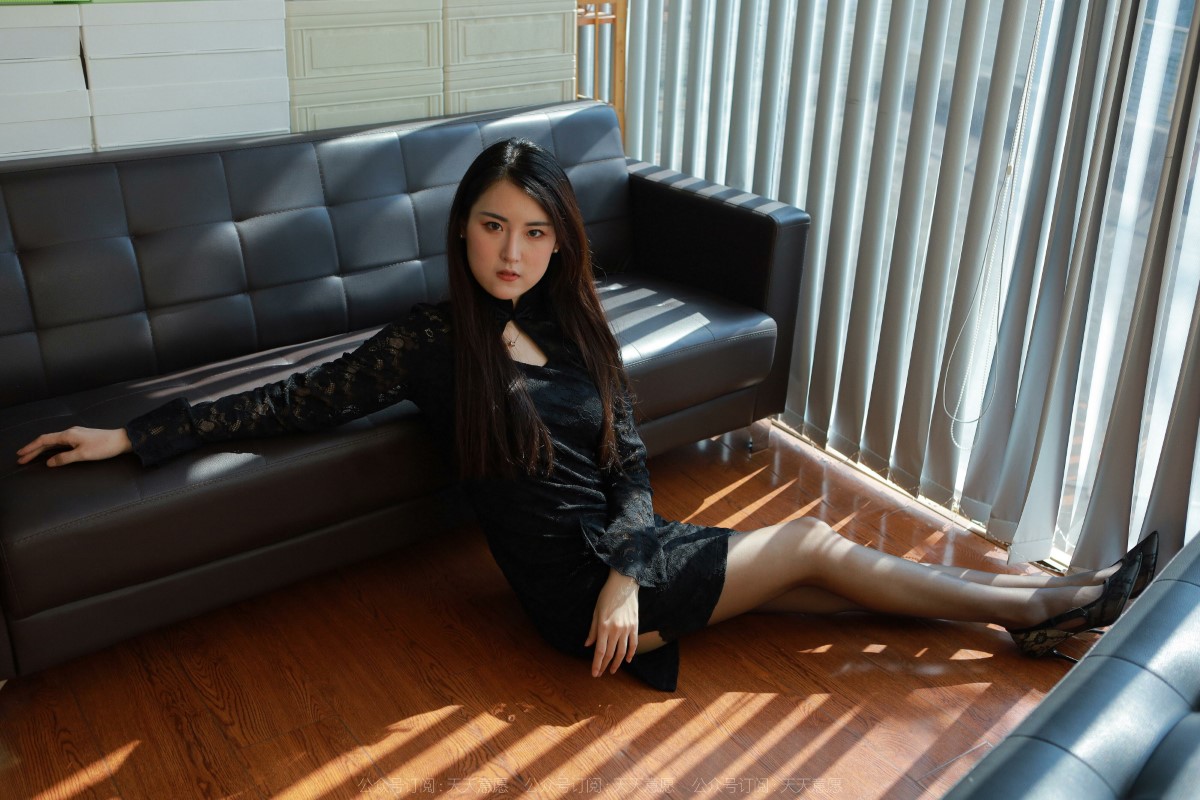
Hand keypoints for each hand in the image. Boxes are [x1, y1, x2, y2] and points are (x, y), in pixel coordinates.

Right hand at [17, 427, 132, 466]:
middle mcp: (70, 432)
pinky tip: (50, 452)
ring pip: (54, 441)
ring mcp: (76, 434)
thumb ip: (64, 458)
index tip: (21, 454)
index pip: (44, 440)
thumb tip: (49, 462)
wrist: (122, 440)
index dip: (31, 448)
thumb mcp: (83, 455)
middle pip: (47, 441)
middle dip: (33, 450)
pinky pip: (61, 442)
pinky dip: (52, 448)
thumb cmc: (104, 447)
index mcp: (68, 435)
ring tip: (31, 456)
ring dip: (41, 449)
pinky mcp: (81, 437)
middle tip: (21, 459)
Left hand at [585, 568, 639, 676]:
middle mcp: (615, 630)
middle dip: (604, 666)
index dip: (597, 664)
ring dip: (617, 663)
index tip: (594, 673)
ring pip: (622, 652)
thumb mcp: (596, 611)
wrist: (624, 584)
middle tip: (601, 674)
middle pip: (610, 653)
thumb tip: (587, 645)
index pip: (599, 651)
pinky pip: (633, 644)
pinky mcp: (635, 626)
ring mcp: (626, 629)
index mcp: (603, 626)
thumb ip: (592, 630)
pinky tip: (627, 660)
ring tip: (612, 670)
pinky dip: (631, 654)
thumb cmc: (607, 596)